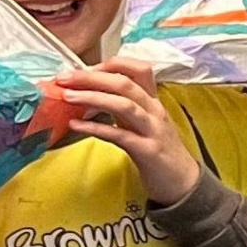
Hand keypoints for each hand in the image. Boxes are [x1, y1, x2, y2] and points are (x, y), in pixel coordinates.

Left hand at [51, 55, 201, 203]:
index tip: (84, 69)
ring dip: (92, 97)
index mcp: (152, 101)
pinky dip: (95, 128)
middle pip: (125, 83)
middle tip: (65, 78)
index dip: (110, 65)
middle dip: (92, 77)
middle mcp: (154, 110)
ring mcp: (152, 130)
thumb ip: (121, 107)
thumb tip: (88, 94)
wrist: (182, 181)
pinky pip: (119, 135)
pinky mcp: (147, 150)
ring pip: (124, 105)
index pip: (138, 69)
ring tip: (67, 97)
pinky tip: (76, 125)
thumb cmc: (157, 150)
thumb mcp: (142, 122)